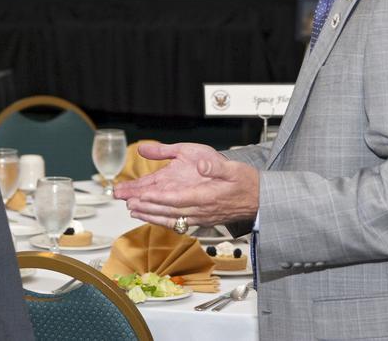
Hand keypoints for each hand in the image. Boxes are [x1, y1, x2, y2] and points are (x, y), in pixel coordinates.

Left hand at [114, 142, 258, 228]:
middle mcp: (202, 211)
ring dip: (151, 216)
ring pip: (171, 219)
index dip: (158, 199)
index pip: (177, 199)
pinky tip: (152, 218)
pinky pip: (178, 223)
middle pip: (169, 212)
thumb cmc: (246, 183)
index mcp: (207, 198)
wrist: (259, 200)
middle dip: (147, 208)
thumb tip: (201, 165)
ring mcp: (201, 218)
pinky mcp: (202, 220)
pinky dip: (162, 221)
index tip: (142, 195)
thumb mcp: (233, 168)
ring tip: (133, 211)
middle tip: (128, 204)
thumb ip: (216, 167)